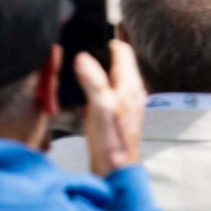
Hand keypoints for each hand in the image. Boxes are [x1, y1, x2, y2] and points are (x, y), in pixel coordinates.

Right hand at [76, 40, 145, 175]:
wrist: (116, 170)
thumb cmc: (111, 141)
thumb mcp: (99, 106)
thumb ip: (93, 79)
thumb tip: (83, 56)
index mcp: (130, 84)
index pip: (122, 49)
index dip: (105, 41)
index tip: (87, 40)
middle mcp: (132, 90)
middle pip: (118, 61)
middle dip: (99, 55)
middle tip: (79, 54)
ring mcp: (126, 102)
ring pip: (112, 76)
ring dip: (97, 72)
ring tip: (79, 73)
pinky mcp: (118, 113)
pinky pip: (108, 91)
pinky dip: (96, 88)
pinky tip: (84, 97)